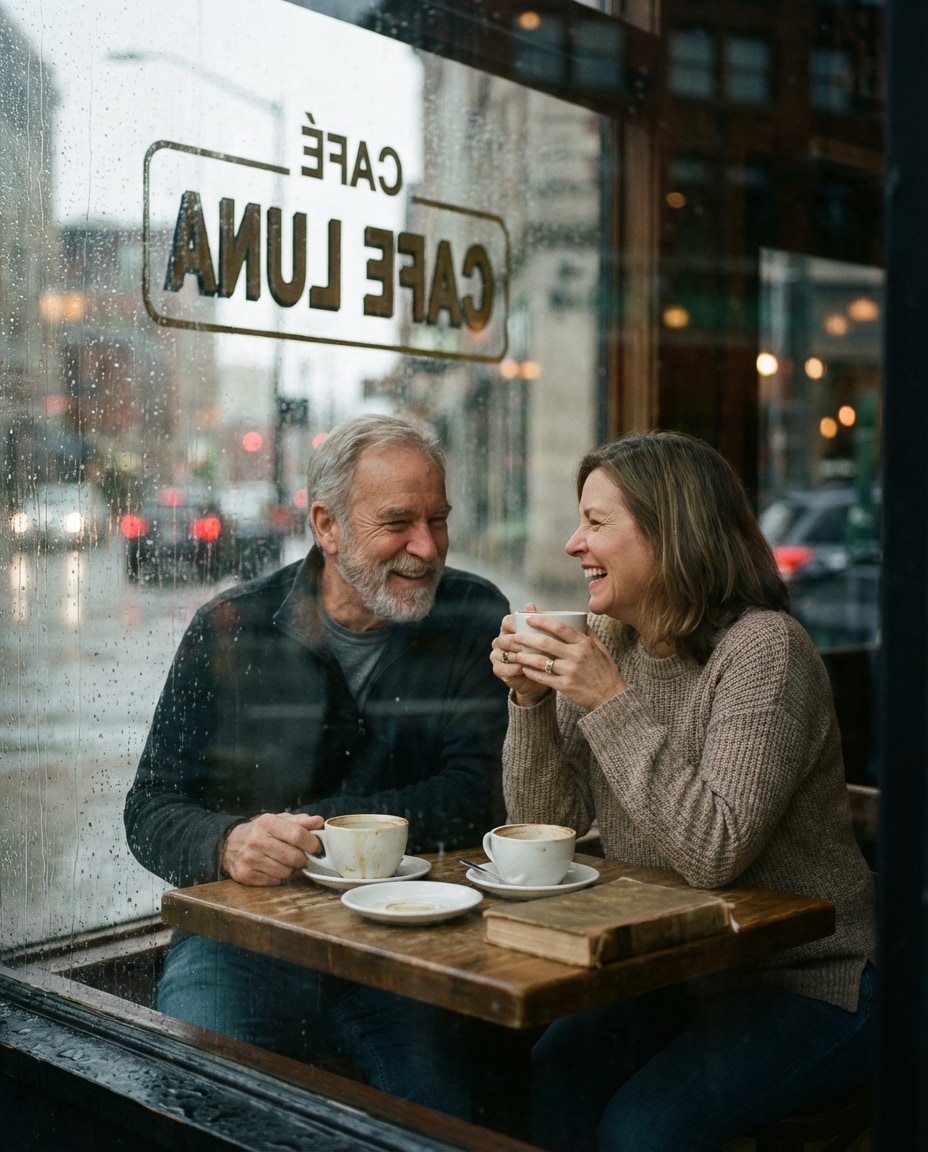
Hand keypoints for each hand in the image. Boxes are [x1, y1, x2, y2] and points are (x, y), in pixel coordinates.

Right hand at [221, 811, 322, 885]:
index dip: (312, 843)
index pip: (297, 835)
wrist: (230, 844)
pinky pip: (274, 881)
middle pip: (294, 856)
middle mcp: (256, 840)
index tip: (317, 848)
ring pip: (286, 872)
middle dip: (304, 859)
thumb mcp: (279, 820)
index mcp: (267, 822)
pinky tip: (274, 869)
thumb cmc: (261, 831)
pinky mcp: (245, 875)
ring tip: (287, 862)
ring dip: (292, 870)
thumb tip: (319, 822)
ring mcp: (249, 858)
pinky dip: (279, 877)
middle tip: (304, 857)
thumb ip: (300, 821)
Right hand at [491, 603, 551, 704]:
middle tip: (534, 646)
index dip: (516, 624)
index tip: (530, 628)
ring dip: (518, 656)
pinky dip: (514, 668)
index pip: (507, 622)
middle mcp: (499, 640)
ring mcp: (496, 655)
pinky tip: (524, 669)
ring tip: (532, 658)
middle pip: (505, 638)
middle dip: (519, 642)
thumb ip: (536, 621)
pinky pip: (503, 667)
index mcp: (508, 629)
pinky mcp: (497, 669)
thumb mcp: (541, 636)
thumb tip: (530, 604)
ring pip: (504, 653)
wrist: (538, 675)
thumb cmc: (540, 652)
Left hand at [496, 607, 627, 710]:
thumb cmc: (605, 671)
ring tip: (517, 653)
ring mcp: (570, 671)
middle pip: (546, 643)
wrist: (611, 696)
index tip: (529, 618)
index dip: (542, 621)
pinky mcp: (565, 686)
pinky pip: (544, 677)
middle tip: (516, 636)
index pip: (560, 627)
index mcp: (585, 643)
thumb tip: (578, 618)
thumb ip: (589, 633)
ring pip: (542, 661)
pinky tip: (525, 668)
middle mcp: (577, 655)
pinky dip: (532, 672)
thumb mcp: (601, 648)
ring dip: (526, 656)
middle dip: (527, 638)